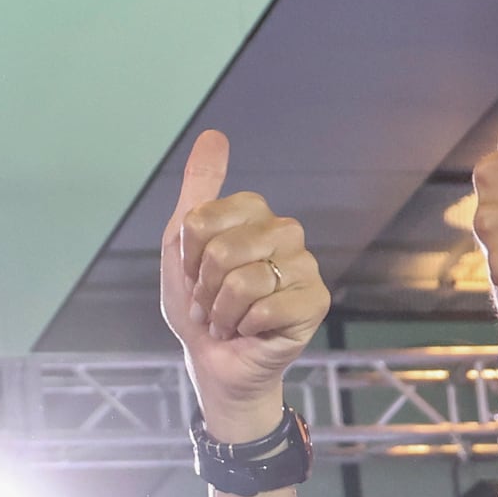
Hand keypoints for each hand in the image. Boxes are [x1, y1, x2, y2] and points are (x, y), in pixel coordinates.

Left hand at [157, 131, 325, 442]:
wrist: (214, 361)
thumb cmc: (199, 305)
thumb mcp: (182, 246)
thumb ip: (198, 190)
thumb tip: (214, 135)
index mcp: (254, 213)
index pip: (204, 219)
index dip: (189, 256)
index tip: (195, 274)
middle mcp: (285, 232)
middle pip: (224, 249)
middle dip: (205, 288)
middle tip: (212, 302)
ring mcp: (304, 266)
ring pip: (245, 280)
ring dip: (222, 312)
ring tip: (229, 319)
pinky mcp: (315, 301)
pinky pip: (267, 306)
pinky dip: (246, 326)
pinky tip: (251, 331)